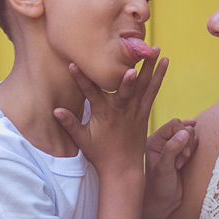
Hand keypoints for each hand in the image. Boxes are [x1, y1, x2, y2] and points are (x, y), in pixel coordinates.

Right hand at [53, 52, 167, 173]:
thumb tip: (55, 110)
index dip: (81, 78)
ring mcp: (135, 111)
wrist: (123, 169)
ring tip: (157, 49)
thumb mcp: (82, 140)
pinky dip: (158, 77)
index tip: (73, 64)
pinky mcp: (144, 112)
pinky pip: (153, 92)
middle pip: (126, 88)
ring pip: (144, 86)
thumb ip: (70, 123)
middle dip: (130, 70)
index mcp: (103, 114)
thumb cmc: (100, 154)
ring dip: (151, 67)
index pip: (89, 93)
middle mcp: (121, 110)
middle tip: (135, 53)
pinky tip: (163, 63)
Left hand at [144, 118, 196, 218]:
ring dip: (190, 149)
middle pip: (185, 128)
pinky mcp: (181, 155)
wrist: (161, 204)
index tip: (183, 155)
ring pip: (191, 135)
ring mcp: (173, 148)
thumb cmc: (158, 188)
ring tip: (181, 164)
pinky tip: (186, 160)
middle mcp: (163, 141)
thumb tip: (185, 132)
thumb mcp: (164, 169)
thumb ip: (172, 149)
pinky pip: (193, 144)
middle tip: (180, 162)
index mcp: (154, 140)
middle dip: (187, 144)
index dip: (183, 135)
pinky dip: (193, 151)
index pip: (175, 124)